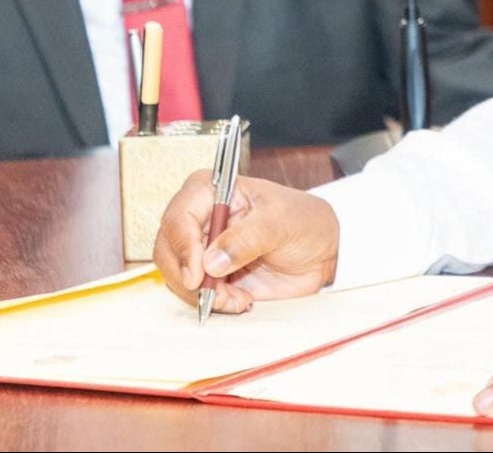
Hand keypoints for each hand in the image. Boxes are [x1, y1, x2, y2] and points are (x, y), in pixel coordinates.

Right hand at [153, 172, 339, 312]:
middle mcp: (202, 217)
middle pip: (168, 247)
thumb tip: (211, 261)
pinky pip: (194, 292)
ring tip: (236, 297)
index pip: (179, 215)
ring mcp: (203, 247)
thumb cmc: (305, 221)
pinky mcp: (211, 273)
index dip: (183, 245)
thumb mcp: (281, 223)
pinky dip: (212, 302)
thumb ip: (247, 238)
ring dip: (201, 293)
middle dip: (186, 276)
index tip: (198, 272)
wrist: (324, 250)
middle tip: (212, 294)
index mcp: (213, 190)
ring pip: (177, 274)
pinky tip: (239, 299)